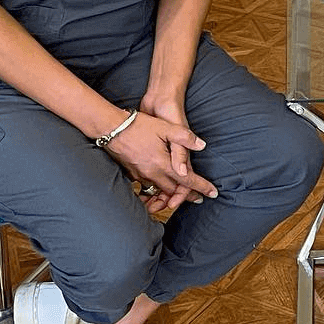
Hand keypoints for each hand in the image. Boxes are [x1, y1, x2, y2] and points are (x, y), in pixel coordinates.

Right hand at [102, 99, 216, 213]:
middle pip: (173, 190)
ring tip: (180, 197)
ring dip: (171, 195)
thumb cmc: (138, 125)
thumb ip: (184, 137)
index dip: (201, 187)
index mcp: (162, 164)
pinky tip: (159, 189)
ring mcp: (140, 175)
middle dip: (186, 195)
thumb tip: (202, 145)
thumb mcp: (165, 127)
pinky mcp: (131, 173)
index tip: (213, 194)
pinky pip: (147, 187)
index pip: (187, 181)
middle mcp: (151, 173)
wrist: (110, 128)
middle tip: (198, 197)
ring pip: (159, 191)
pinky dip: (156, 191)